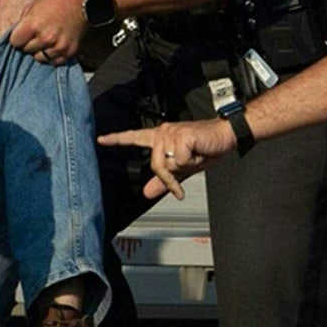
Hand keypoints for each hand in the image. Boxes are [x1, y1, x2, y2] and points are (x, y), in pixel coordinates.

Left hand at [6, 0, 87, 64]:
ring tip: (46, 39)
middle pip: (27, 50)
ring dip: (41, 51)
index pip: (15, 42)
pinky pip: (54, 61)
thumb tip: (17, 34)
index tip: (22, 34)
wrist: (81, 0)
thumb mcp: (34, 5)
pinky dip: (53, 55)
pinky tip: (55, 45)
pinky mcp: (69, 51)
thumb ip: (23, 21)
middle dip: (29, 43)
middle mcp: (45, 38)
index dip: (18, 37)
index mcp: (33, 25)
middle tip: (37, 34)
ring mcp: (58, 46)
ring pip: (40, 58)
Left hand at [97, 119, 235, 199]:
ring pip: (167, 165)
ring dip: (184, 167)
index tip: (100, 140)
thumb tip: (147, 193)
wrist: (226, 135)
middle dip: (171, 176)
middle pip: (155, 165)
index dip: (116, 139)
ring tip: (195, 156)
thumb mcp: (183, 169)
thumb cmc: (206, 148)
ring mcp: (171, 132)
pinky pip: (179, 161)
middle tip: (189, 167)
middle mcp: (163, 132)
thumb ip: (165, 180)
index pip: (134, 137)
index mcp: (161, 137)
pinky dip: (191, 162)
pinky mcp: (180, 136)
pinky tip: (199, 152)